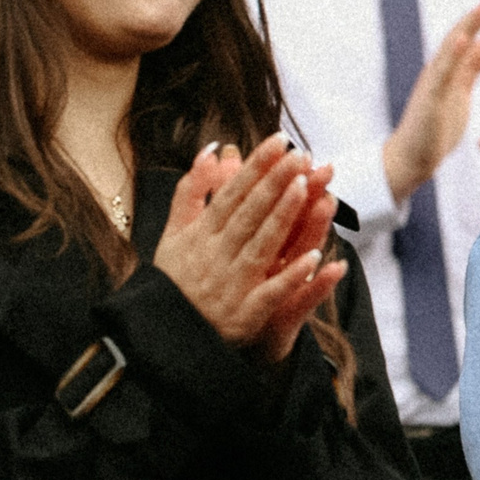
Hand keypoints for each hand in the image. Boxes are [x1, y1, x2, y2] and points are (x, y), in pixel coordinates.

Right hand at [154, 136, 348, 358]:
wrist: (164, 338)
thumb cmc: (174, 280)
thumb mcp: (173, 234)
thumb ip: (190, 192)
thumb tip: (209, 150)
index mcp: (200, 234)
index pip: (233, 193)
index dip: (256, 167)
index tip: (279, 141)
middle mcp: (215, 256)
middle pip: (250, 213)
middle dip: (275, 183)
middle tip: (301, 155)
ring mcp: (231, 285)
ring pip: (261, 245)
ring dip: (283, 217)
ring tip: (307, 189)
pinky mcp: (245, 314)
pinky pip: (271, 292)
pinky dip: (291, 276)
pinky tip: (315, 257)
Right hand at [381, 0, 479, 203]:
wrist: (413, 157)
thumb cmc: (436, 128)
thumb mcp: (461, 91)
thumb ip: (472, 67)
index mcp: (448, 69)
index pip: (466, 36)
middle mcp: (438, 70)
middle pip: (458, 36)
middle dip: (478, 15)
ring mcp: (432, 83)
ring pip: (449, 50)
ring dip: (466, 28)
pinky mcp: (430, 99)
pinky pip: (442, 74)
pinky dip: (453, 55)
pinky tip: (465, 39)